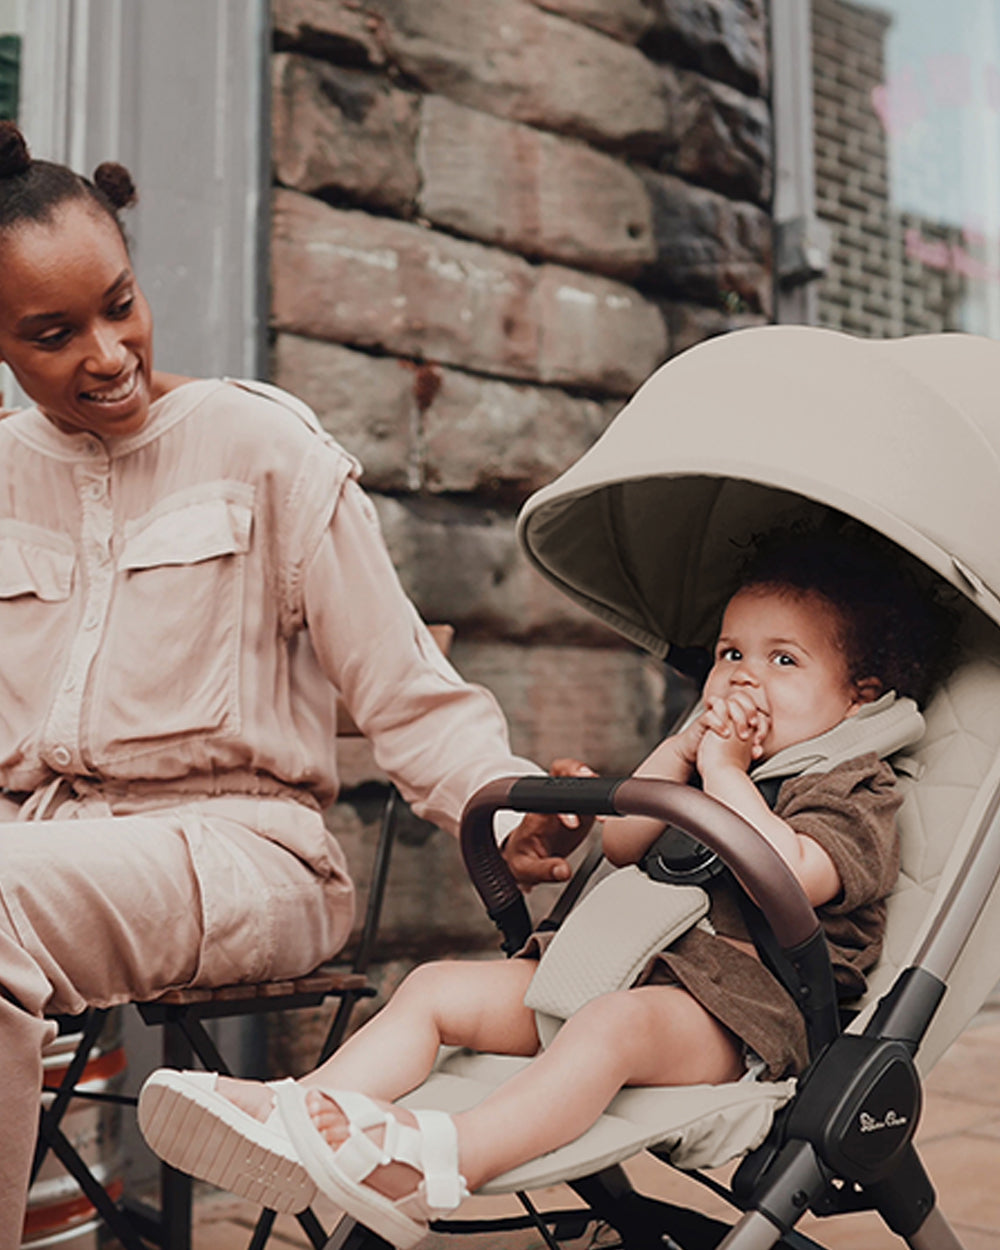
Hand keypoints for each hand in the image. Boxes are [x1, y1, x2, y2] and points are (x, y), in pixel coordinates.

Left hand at [501, 758, 595, 886]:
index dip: (562, 806)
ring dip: (594, 783)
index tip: (573, 824)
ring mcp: (568, 800)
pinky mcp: (582, 806)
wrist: (526, 853)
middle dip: (577, 772)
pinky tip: (610, 811)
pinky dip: (604, 795)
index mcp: (536, 813)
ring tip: (607, 804)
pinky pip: (593, 791)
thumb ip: (544, 870)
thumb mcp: (527, 869)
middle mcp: (551, 800)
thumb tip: (564, 871)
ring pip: (580, 776)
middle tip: (590, 789)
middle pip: (561, 771)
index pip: (545, 797)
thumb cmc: (524, 857)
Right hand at [696, 694, 768, 776]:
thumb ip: (748, 750)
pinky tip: (725, 734)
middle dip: (749, 710)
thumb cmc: (714, 749)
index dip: (760, 718)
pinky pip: (709, 715)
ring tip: (740, 734)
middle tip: (753, 726)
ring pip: (724, 702)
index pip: (752, 705)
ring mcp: (713, 715)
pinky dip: (719, 724)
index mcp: (735, 715)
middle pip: (740, 696)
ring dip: (735, 716)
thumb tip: (758, 751)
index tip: (761, 736)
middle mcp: (724, 712)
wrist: (692, 751)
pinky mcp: (701, 722)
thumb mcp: (735, 750)